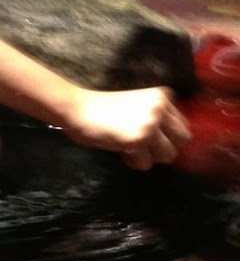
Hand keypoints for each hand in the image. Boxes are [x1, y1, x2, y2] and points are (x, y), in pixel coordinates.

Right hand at [57, 86, 190, 169]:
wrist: (77, 108)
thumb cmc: (102, 108)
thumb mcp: (138, 104)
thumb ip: (156, 115)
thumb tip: (173, 141)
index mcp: (162, 96)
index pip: (182, 124)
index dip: (167, 135)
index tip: (149, 136)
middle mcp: (160, 109)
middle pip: (182, 139)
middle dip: (165, 147)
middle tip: (144, 146)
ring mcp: (150, 124)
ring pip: (168, 154)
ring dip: (150, 157)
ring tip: (131, 149)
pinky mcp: (138, 140)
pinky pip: (147, 164)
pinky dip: (134, 162)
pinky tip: (121, 152)